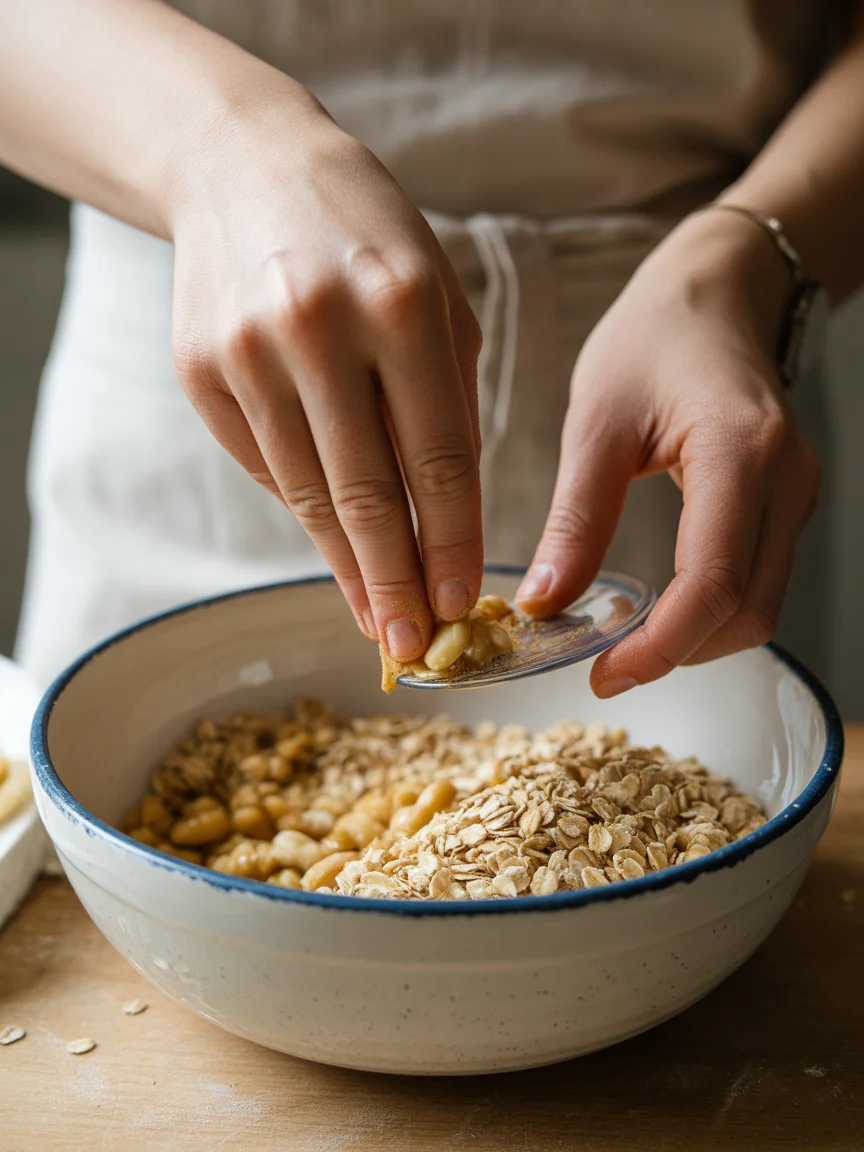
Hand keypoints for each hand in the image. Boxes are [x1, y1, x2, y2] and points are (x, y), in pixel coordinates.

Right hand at [168, 81, 482, 660]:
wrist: (245, 165)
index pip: (437, 458)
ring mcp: (249, 352)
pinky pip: (265, 466)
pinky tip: (335, 544)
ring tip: (376, 615)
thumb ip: (447, 401)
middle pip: (366, 492)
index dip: (452, 544)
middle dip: (396, 581)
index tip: (464, 606)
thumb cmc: (368, 236)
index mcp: (402, 305)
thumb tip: (444, 520)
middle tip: (414, 646)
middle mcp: (318, 329)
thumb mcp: (439, 296)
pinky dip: (305, 510)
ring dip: (347, 565)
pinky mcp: (201, 370)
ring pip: (309, 493)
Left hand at [516, 209, 820, 695]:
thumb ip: (575, 519)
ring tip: (625, 641)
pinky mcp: (786, 499)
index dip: (660, 647)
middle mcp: (785, 479)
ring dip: (696, 637)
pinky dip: (710, 609)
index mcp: (738, 453)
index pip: (713, 583)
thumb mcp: (596, 423)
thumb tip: (544, 605)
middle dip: (678, 653)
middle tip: (606, 666)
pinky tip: (658, 607)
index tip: (602, 674)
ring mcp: (795, 490)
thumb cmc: (653, 337)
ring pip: (761, 603)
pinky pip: (759, 577)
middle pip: (749, 610)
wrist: (714, 291)